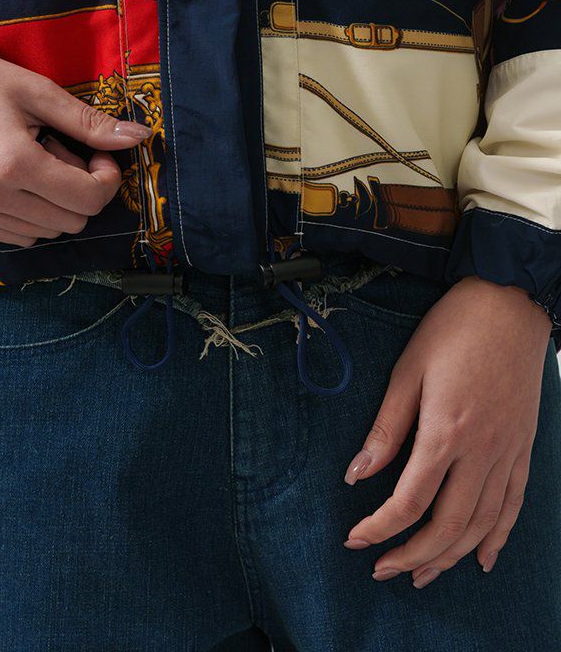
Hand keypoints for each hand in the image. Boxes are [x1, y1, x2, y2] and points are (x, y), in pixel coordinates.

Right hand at [0, 47, 151, 246]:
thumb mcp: (36, 92)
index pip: (90, 199)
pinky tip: (16, 181)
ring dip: (56, 202)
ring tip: (33, 164)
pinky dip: (33, 214)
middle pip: (75, 220)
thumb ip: (89, 122)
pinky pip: (22, 236)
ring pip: (50, 231)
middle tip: (60, 153)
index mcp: (13, 163)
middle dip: (81, 189)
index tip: (97, 154)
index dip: (107, 178)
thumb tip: (138, 137)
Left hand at [343, 275, 552, 587]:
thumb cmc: (453, 331)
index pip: (410, 501)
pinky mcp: (524, 447)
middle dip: (412, 555)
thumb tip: (356, 473)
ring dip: (450, 556)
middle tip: (383, 570)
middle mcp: (483, 451)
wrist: (509, 304)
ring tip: (422, 575)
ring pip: (483, 524)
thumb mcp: (408, 372)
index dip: (380, 528)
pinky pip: (515, 504)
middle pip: (448, 525)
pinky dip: (498, 537)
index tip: (355, 539)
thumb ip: (386, 428)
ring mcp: (509, 452)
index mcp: (447, 432)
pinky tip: (482, 558)